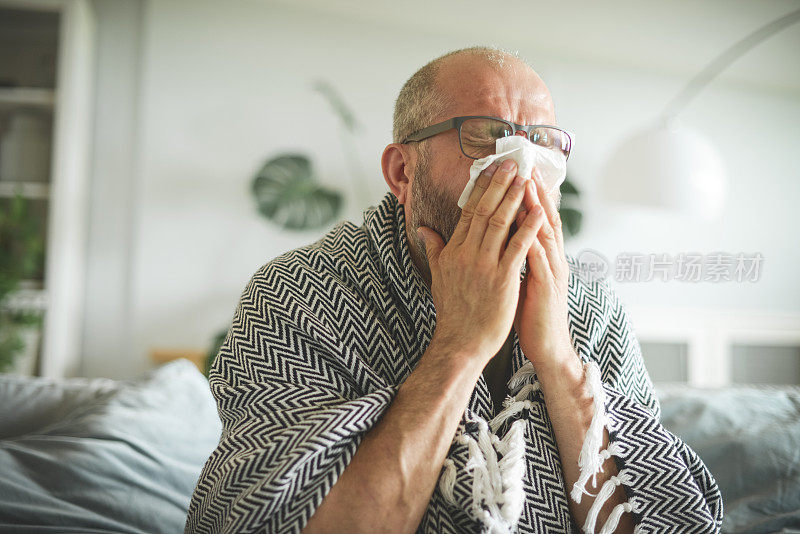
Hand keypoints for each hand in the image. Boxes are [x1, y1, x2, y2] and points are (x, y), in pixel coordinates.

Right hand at [417, 159, 545, 364]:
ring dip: (514, 198)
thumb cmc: (452, 310)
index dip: (480, 188)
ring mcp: (485, 265)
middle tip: (510, 163)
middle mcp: (467, 253)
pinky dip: (528, 227)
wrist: (461, 340)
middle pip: (484, 210)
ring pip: (499, 223)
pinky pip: (517, 247)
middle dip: (498, 184)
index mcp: (454, 250)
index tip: (490, 168)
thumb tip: (423, 229)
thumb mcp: (438, 275)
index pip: (468, 211)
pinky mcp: (503, 278)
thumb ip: (434, 248)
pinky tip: (538, 211)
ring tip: (525, 178)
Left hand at [513, 169, 574, 370]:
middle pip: (544, 217)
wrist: (546, 344)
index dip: (528, 194)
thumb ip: (510, 255)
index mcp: (542, 255)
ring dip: (536, 208)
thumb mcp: (518, 278)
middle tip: (525, 165)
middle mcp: (550, 258)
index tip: (516, 170)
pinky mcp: (547, 286)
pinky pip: (541, 259)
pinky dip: (534, 240)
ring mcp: (551, 271)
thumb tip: (496, 238)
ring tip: (527, 184)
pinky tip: (526, 226)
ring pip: (545, 233)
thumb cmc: (529, 311)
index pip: (535, 218)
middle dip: (535, 191)